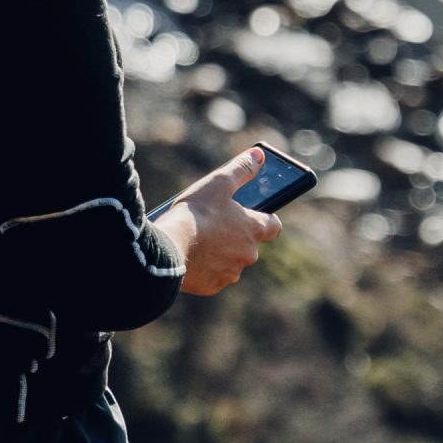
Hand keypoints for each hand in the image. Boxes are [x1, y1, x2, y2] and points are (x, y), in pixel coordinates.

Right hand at [157, 147, 281, 296]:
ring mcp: (231, 273)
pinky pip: (214, 276)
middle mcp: (248, 254)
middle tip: (213, 223)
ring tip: (198, 239)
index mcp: (254, 229)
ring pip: (230, 261)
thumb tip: (259, 156)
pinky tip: (191, 256)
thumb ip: (241, 169)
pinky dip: (206, 268)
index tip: (254, 213)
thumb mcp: (219, 183)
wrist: (168, 248)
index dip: (265, 218)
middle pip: (248, 244)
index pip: (274, 225)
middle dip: (234, 235)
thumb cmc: (196, 213)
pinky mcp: (213, 286)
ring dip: (220, 252)